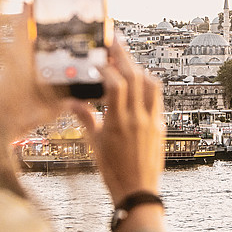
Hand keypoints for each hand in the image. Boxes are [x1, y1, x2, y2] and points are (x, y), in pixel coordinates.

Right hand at [72, 39, 164, 206]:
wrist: (138, 191)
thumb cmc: (114, 171)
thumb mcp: (95, 145)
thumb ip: (85, 118)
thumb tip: (70, 102)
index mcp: (118, 123)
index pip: (116, 84)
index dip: (108, 67)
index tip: (98, 57)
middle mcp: (138, 118)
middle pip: (135, 77)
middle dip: (124, 55)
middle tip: (115, 40)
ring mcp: (152, 121)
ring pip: (151, 84)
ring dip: (139, 68)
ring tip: (127, 59)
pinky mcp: (161, 125)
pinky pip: (157, 98)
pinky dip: (148, 84)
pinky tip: (140, 81)